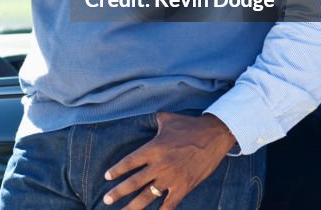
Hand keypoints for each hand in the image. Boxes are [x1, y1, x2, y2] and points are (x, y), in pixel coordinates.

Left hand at [102, 112, 236, 209]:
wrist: (214, 135)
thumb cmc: (188, 125)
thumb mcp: (165, 118)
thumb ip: (151, 122)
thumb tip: (142, 119)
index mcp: (152, 148)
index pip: (129, 162)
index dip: (116, 171)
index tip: (107, 177)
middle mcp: (159, 165)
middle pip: (134, 183)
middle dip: (118, 193)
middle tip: (106, 200)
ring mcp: (172, 178)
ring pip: (148, 196)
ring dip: (134, 206)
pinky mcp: (184, 186)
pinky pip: (170, 203)